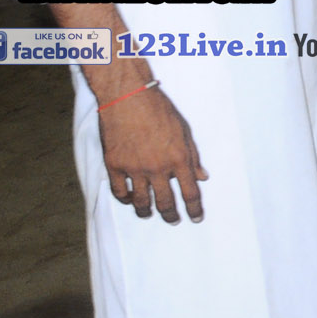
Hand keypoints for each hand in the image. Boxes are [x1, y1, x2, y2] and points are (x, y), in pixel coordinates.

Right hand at [98, 87, 207, 223]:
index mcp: (179, 159)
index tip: (196, 218)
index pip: (191, 192)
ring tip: (149, 214)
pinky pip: (119, 192)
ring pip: (141, 202)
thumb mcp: (184, 131)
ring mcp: (134, 169)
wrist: (128, 97)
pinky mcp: (114, 166)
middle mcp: (157, 168)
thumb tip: (202, 176)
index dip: (195, 209)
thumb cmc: (160, 110)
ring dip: (147, 212)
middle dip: (171, 215)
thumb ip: (193, 156)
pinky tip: (130, 200)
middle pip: (166, 202)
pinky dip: (125, 199)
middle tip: (174, 220)